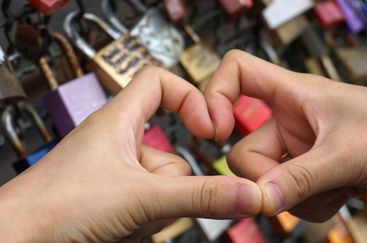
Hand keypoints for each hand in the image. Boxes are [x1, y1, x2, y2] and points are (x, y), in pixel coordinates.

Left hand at [0, 67, 261, 241]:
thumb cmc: (55, 207)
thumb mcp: (141, 197)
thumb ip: (198, 196)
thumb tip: (247, 192)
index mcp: (118, 120)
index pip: (159, 82)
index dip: (191, 97)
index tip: (210, 128)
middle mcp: (117, 144)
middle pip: (172, 153)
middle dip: (170, 185)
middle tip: (150, 200)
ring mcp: (116, 176)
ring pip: (163, 187)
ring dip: (155, 209)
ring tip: (125, 219)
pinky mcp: (114, 202)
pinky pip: (149, 207)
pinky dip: (144, 222)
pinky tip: (121, 230)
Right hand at [205, 50, 366, 221]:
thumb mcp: (347, 154)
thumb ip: (299, 178)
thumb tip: (258, 200)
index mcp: (295, 94)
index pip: (238, 72)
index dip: (215, 95)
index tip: (215, 131)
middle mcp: (292, 121)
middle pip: (246, 152)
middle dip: (269, 179)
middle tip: (300, 185)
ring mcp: (302, 150)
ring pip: (270, 183)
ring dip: (298, 197)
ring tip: (337, 186)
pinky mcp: (315, 174)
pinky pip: (292, 198)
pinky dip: (312, 206)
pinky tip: (343, 195)